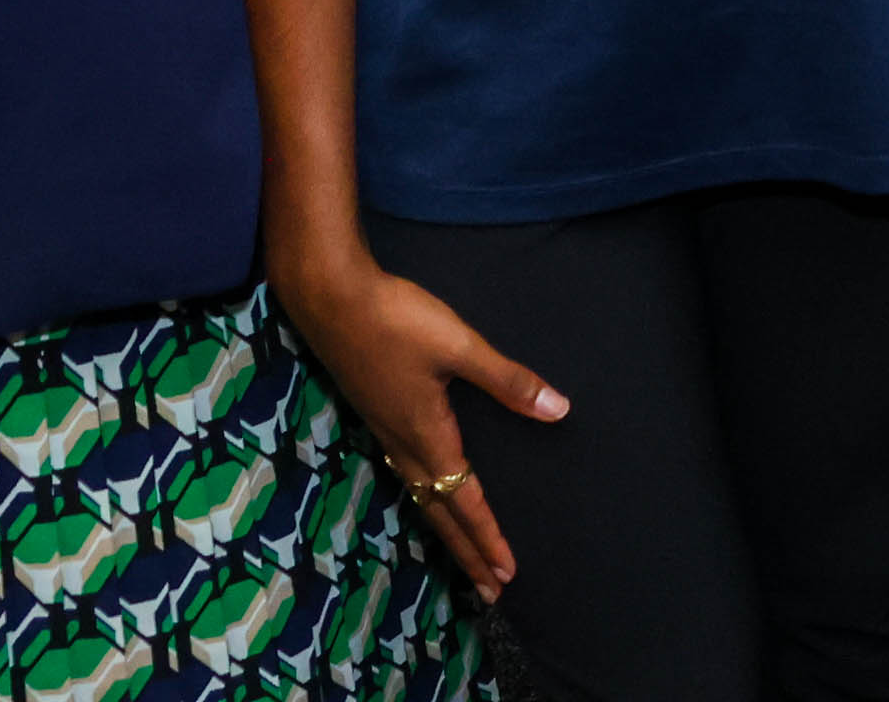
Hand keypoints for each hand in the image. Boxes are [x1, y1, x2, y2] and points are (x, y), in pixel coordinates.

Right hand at [270, 246, 568, 603]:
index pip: (465, 500)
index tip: (506, 572)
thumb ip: (507, 380)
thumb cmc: (396, 319)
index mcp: (428, 434)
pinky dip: (424, 501)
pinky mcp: (376, 416)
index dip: (487, 536)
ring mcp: (386, 432)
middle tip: (491, 590)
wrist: (330, 298)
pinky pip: (406, 475)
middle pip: (439, 513)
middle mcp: (404, 444)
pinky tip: (427, 495)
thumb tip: (558, 410)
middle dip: (466, 552)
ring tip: (464, 559)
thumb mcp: (459, 346)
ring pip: (420, 497)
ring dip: (446, 531)